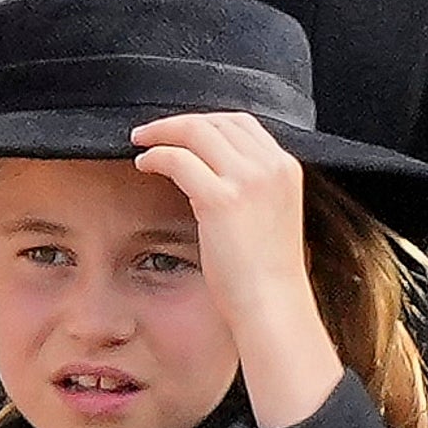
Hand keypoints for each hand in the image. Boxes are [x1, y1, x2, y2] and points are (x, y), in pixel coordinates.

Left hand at [130, 112, 340, 427]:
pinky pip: (179, 159)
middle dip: (181, 122)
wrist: (272, 305)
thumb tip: (214, 175)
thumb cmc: (265, 274)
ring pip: (197, 132)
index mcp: (286, 169)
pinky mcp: (221, 199)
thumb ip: (253, 190)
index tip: (181, 132)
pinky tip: (143, 164)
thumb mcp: (269, 218)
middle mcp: (271, 167)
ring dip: (163, 132)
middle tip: (152, 132)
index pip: (243, 125)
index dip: (207, 122)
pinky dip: (157, 155)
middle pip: (219, 122)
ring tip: (141, 141)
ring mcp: (249, 180)